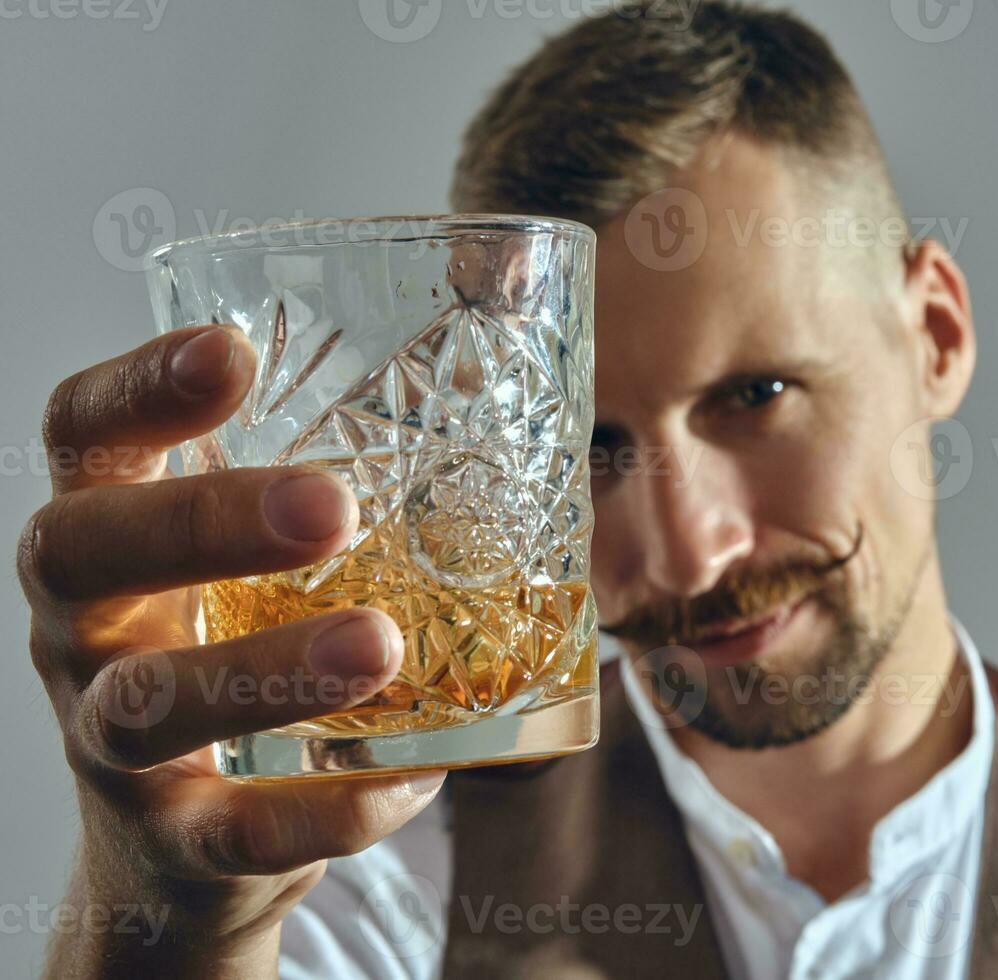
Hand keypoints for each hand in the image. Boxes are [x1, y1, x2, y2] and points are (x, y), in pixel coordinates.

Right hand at [21, 325, 445, 977]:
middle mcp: (85, 627)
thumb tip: (525, 424)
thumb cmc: (243, 664)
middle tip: (329, 507)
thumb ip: (336, 514)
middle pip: (82, 550)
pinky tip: (406, 780)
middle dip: (200, 520)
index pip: (84, 436)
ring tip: (379, 646)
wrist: (181, 857)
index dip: (138, 388)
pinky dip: (322, 811)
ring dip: (268, 669)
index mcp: (113, 536)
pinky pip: (232, 831)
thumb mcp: (259, 579)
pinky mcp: (169, 840)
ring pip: (148, 700)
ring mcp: (108, 740)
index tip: (229, 350)